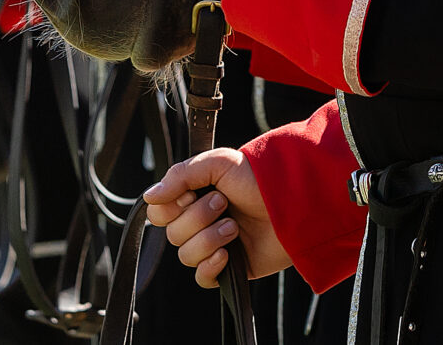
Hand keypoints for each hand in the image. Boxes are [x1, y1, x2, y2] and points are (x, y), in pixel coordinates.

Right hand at [143, 149, 283, 284]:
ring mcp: (214, 246)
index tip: (190, 193)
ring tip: (235, 227)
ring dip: (209, 239)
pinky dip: (210, 267)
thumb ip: (179, 175)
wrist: (294, 203)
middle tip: (224, 204)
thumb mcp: (217, 163)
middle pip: (172, 234)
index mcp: (193, 197)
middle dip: (198, 218)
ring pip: (185, 256)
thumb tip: (149, 197)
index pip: (158, 211)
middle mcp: (200, 222)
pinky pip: (202, 279)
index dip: (170, 206)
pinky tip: (227, 254)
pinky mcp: (229, 269)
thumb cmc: (258, 178)